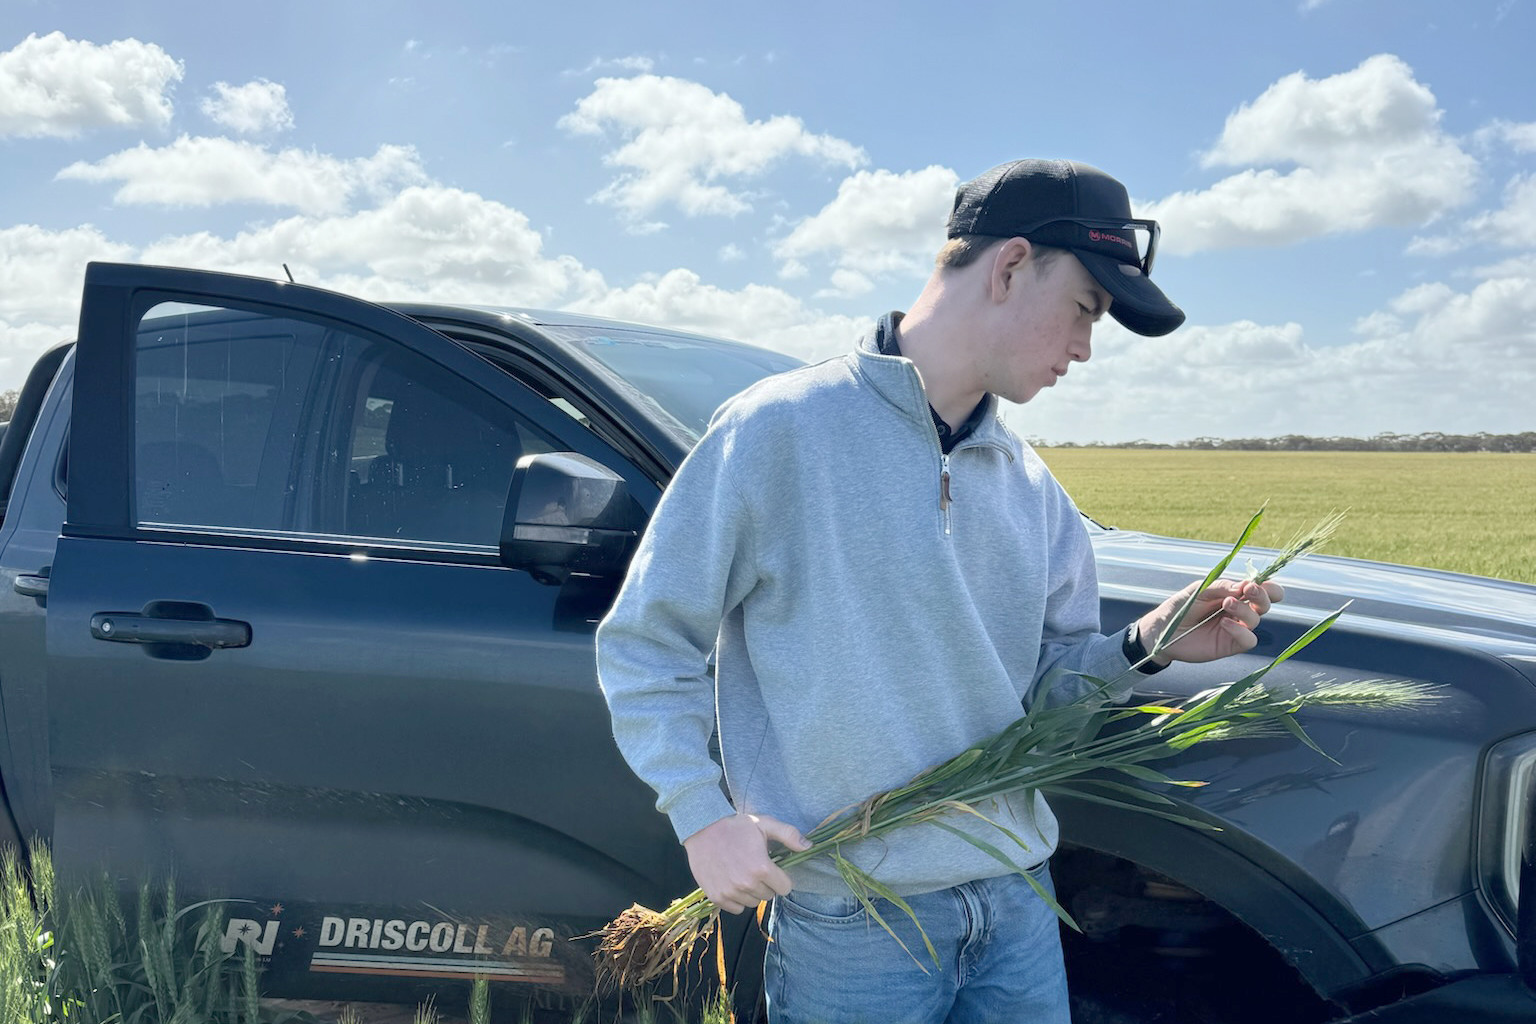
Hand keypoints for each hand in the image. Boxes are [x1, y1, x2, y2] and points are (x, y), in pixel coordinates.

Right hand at [682, 813, 811, 913]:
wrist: (702, 829)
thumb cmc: (735, 826)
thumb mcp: (764, 823)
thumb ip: (789, 835)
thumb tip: (809, 847)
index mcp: (762, 868)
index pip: (785, 888)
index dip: (781, 877)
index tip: (773, 868)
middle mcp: (747, 884)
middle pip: (769, 895)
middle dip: (766, 884)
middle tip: (755, 867)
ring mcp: (731, 892)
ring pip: (753, 902)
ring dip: (751, 892)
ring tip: (742, 872)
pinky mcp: (717, 897)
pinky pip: (736, 909)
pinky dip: (737, 899)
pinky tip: (732, 882)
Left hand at [1135, 579, 1284, 664]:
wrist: (1163, 630)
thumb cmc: (1181, 607)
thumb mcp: (1199, 590)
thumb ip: (1221, 586)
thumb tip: (1245, 586)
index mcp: (1235, 594)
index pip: (1263, 589)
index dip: (1268, 587)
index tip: (1256, 583)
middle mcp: (1239, 611)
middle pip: (1264, 604)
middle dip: (1261, 595)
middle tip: (1248, 590)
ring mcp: (1236, 629)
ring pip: (1255, 619)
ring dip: (1244, 609)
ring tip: (1226, 604)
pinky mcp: (1231, 645)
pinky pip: (1248, 640)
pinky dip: (1240, 631)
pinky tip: (1225, 624)